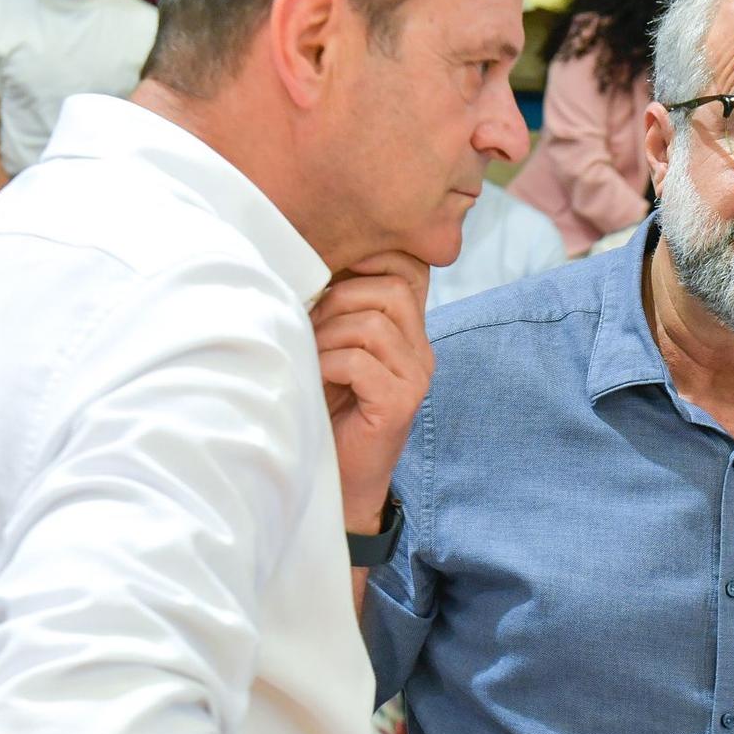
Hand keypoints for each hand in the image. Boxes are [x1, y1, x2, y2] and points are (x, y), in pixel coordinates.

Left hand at [311, 251, 433, 532]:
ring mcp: (416, 377)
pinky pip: (360, 361)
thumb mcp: (334, 346)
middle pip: (391, 289)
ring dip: (329, 335)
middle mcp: (422, 351)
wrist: (338, 476)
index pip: (409, 269)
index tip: (328, 278)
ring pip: (373, 323)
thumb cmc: (327, 407)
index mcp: (410, 331)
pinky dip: (328, 364)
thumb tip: (311, 256)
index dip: (368, 260)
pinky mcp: (400, 403)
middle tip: (312, 328)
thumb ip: (340, 308)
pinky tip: (319, 379)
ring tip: (313, 357)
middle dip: (339, 300)